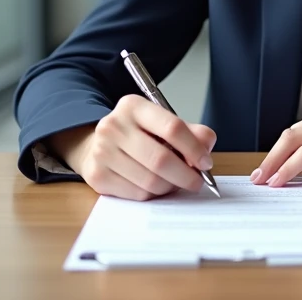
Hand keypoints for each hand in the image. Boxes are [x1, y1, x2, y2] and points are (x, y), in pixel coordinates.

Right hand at [48, 95, 216, 200]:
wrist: (95, 144)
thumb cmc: (137, 134)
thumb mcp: (162, 122)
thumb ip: (190, 131)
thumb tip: (206, 146)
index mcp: (133, 106)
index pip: (172, 128)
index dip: (194, 149)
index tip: (205, 162)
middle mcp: (113, 126)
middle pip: (161, 159)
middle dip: (186, 175)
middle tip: (197, 181)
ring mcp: (102, 152)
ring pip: (150, 181)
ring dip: (170, 187)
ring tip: (175, 182)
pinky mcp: (96, 176)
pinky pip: (137, 194)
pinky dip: (153, 194)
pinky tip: (155, 185)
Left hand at [251, 101, 301, 187]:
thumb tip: (299, 165)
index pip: (296, 131)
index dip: (276, 152)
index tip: (264, 170)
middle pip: (290, 134)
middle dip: (269, 158)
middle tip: (256, 178)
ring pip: (295, 142)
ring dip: (275, 163)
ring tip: (264, 181)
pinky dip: (290, 167)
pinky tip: (282, 180)